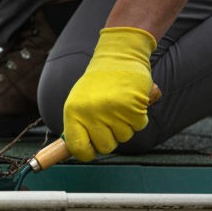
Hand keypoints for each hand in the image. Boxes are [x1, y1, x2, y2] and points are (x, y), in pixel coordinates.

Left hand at [63, 27, 156, 160]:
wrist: (118, 57)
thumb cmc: (98, 84)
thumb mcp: (78, 103)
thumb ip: (77, 127)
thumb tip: (74, 152)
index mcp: (73, 112)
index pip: (77, 147)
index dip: (86, 153)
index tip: (91, 150)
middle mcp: (91, 113)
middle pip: (105, 147)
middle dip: (110, 138)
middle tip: (109, 120)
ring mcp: (112, 110)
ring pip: (124, 137)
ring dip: (125, 126)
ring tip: (119, 107)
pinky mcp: (132, 107)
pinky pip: (138, 126)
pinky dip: (138, 118)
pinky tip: (131, 103)